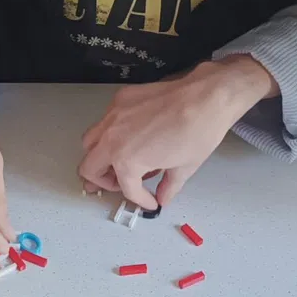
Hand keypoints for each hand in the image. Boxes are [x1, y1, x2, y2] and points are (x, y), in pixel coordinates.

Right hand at [78, 56, 275, 208]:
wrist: (207, 97)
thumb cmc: (198, 129)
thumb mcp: (184, 168)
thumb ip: (168, 187)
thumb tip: (163, 196)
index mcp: (128, 160)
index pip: (126, 189)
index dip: (139, 200)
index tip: (148, 200)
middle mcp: (113, 138)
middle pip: (89, 168)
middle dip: (102, 182)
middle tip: (118, 185)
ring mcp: (114, 116)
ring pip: (89, 143)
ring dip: (99, 158)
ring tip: (118, 162)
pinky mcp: (121, 100)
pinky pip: (104, 121)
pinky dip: (109, 134)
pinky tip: (130, 137)